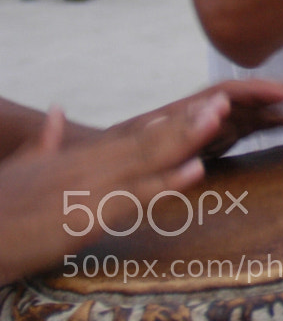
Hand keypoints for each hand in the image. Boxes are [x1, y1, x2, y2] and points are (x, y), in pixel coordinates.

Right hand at [0, 98, 224, 284]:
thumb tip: (57, 111)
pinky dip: (165, 184)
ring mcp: (88, 189)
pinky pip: (133, 198)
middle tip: (224, 101)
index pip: (135, 136)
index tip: (204, 106)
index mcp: (77, 157)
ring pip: (146, 160)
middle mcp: (87, 166)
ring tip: (219, 120)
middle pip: (148, 141)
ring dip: (185, 140)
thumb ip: (44, 142)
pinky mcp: (84, 218)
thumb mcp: (21, 168)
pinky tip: (193, 172)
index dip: (173, 123)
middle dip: (189, 123)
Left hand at [110, 79, 282, 159]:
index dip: (259, 91)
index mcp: (187, 109)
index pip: (228, 92)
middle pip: (250, 94)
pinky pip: (253, 126)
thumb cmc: (113, 155)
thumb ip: (170, 131)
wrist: (100, 165)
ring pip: (257, 108)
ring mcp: (215, 123)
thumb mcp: (134, 145)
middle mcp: (205, 111)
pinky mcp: (220, 137)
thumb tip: (202, 111)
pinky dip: (277, 122)